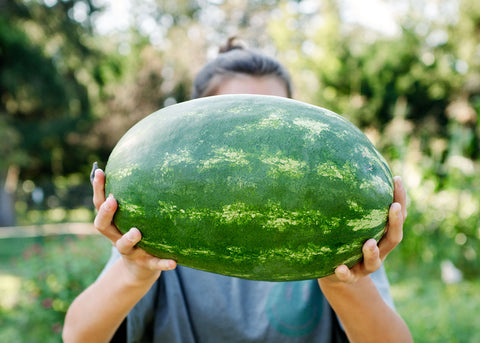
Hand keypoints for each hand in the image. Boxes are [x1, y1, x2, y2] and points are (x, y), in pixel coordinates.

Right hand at [92, 165, 175, 281]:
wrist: (139, 269)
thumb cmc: (135, 234)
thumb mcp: (129, 217)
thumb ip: (131, 197)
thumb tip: (134, 164)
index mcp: (111, 224)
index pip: (99, 204)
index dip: (97, 189)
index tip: (101, 171)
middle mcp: (116, 237)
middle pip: (102, 226)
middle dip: (106, 213)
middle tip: (112, 200)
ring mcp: (130, 252)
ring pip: (123, 246)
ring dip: (129, 238)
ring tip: (136, 232)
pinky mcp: (145, 264)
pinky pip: (154, 264)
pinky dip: (162, 263)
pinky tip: (174, 262)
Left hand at [321, 176, 406, 283]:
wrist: (335, 272)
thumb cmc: (346, 239)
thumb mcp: (352, 220)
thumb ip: (355, 202)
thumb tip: (347, 163)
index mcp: (383, 235)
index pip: (397, 216)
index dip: (400, 198)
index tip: (395, 178)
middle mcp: (379, 250)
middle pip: (393, 238)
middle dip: (395, 223)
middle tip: (394, 207)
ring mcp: (365, 266)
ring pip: (374, 262)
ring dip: (373, 252)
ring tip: (369, 242)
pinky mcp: (350, 276)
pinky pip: (349, 276)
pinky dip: (345, 272)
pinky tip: (338, 267)